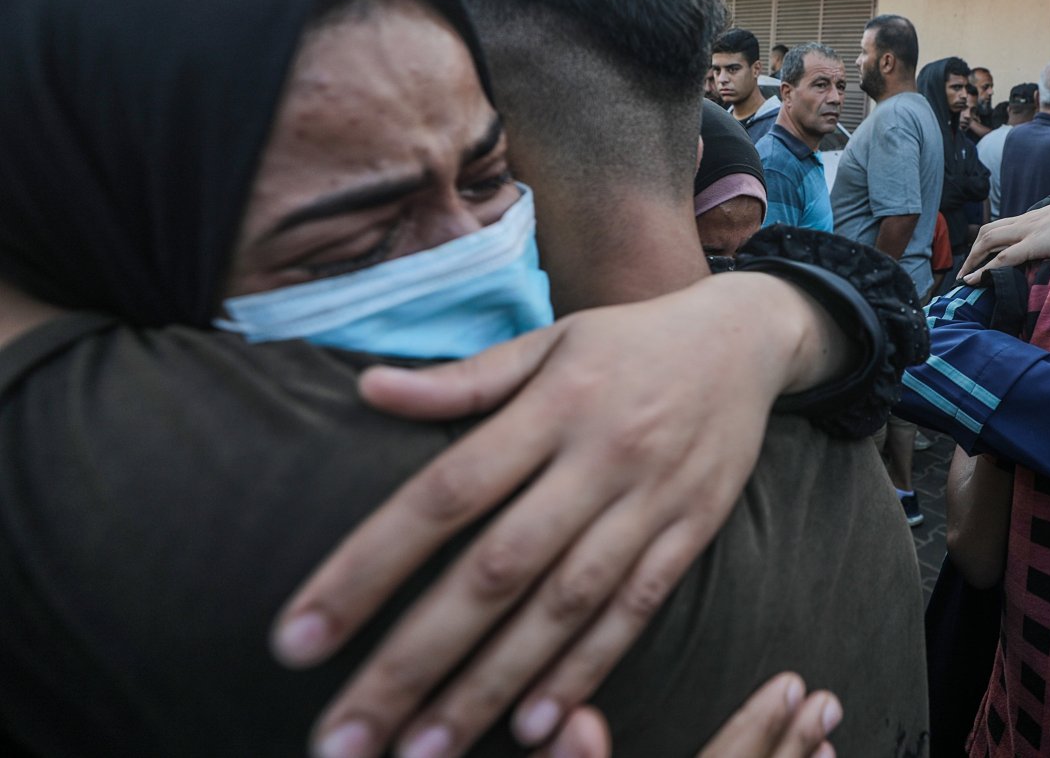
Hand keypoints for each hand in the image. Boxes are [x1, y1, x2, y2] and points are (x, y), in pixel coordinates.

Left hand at [273, 273, 840, 757]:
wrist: (747, 339)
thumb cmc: (628, 343)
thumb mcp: (550, 340)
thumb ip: (464, 379)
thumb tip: (368, 389)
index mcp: (551, 405)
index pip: (444, 494)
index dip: (366, 568)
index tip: (297, 638)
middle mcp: (599, 459)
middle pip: (495, 571)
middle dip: (412, 660)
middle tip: (341, 739)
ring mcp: (650, 502)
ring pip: (563, 608)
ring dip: (490, 687)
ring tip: (422, 753)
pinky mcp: (691, 534)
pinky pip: (635, 612)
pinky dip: (584, 671)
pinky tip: (534, 729)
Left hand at [959, 183, 1049, 282]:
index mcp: (1041, 215)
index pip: (1007, 224)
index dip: (991, 240)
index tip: (983, 256)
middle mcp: (1030, 219)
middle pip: (989, 231)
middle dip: (974, 251)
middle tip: (965, 270)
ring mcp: (1031, 230)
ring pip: (988, 241)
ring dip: (972, 260)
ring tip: (962, 279)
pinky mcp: (1036, 243)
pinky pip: (1002, 258)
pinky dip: (984, 270)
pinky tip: (973, 281)